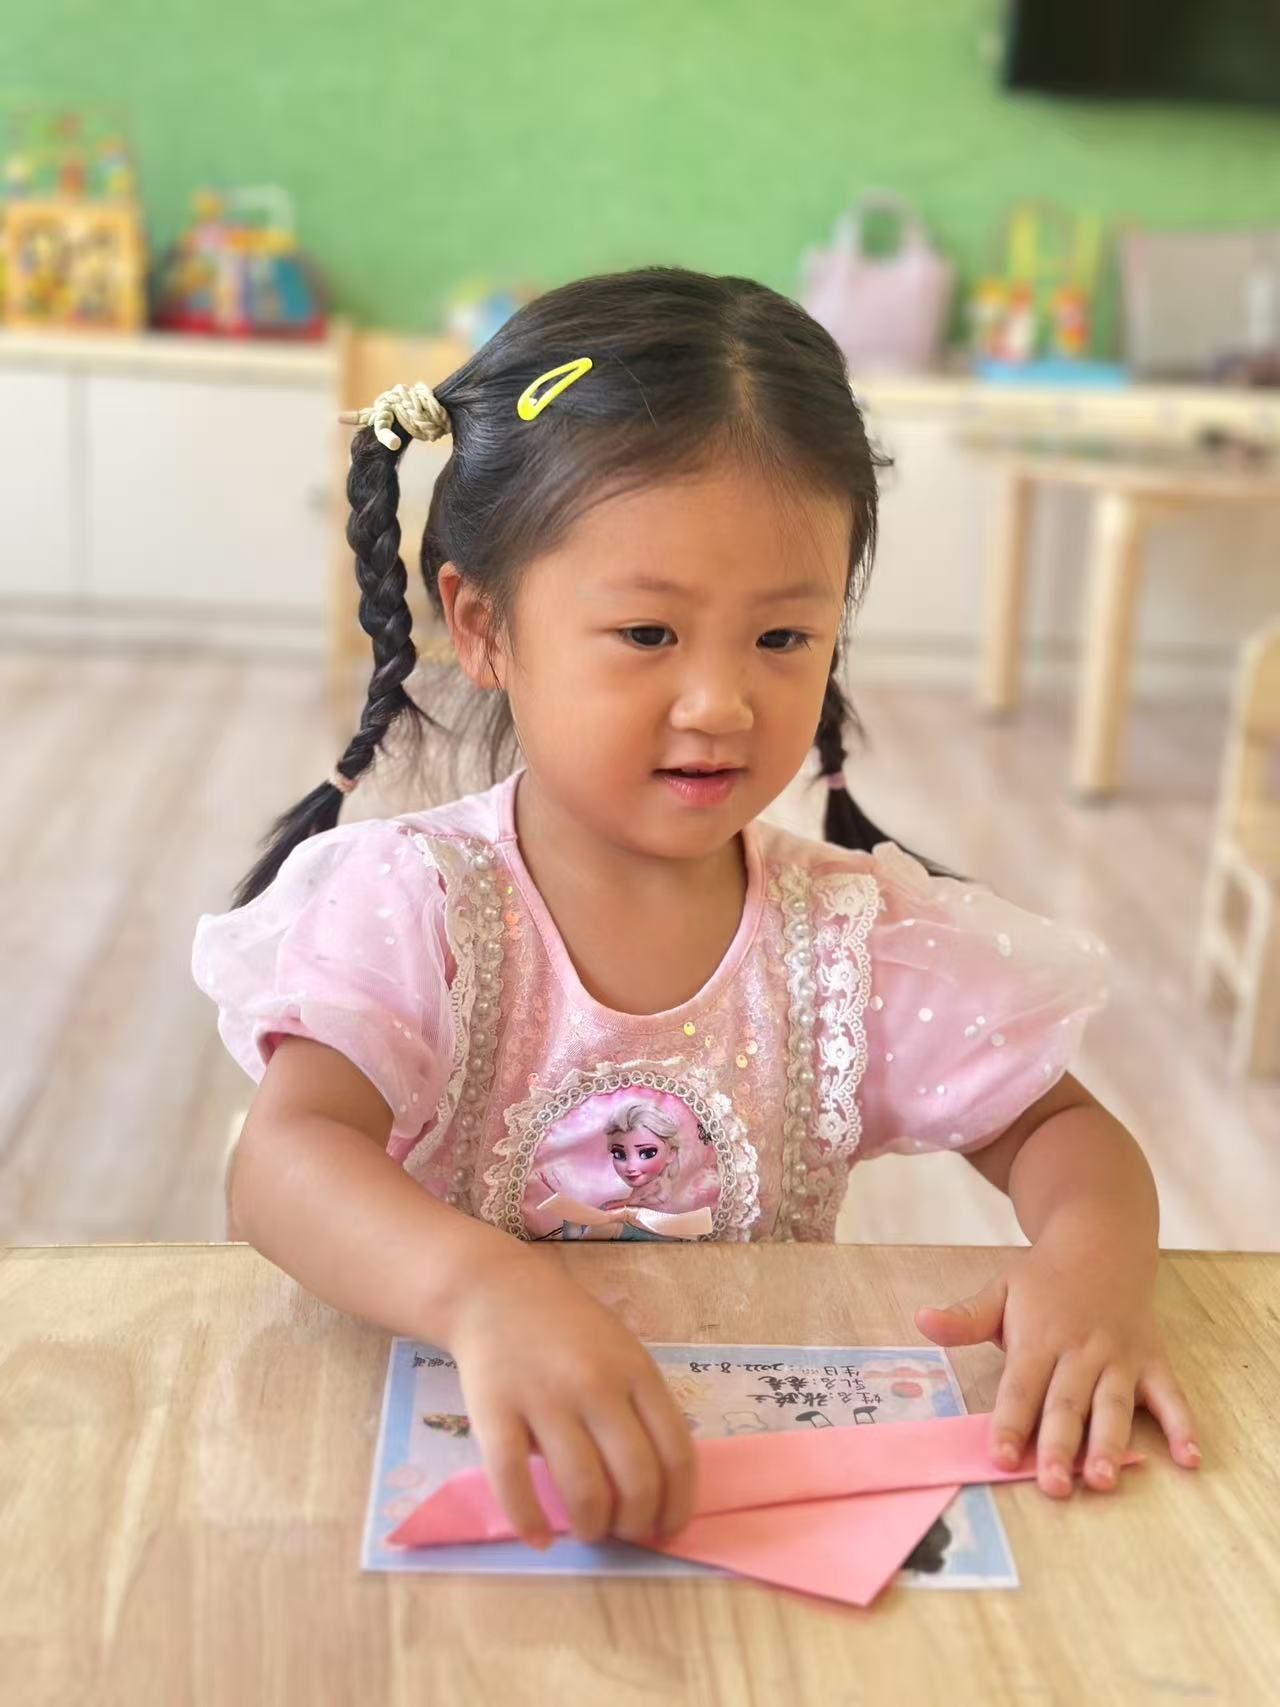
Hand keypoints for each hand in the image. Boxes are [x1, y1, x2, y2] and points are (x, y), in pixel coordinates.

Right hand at [446, 1252, 696, 1548]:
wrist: (495, 1290)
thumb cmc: (567, 1327)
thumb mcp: (623, 1351)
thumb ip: (642, 1406)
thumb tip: (659, 1485)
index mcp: (636, 1371)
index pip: (677, 1453)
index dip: (679, 1504)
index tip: (669, 1529)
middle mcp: (596, 1385)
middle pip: (636, 1478)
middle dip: (636, 1523)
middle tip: (625, 1532)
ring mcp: (544, 1398)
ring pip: (582, 1487)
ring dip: (592, 1528)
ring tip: (588, 1532)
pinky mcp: (493, 1411)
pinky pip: (513, 1480)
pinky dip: (529, 1521)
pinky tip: (540, 1538)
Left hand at [914, 1240, 1200, 1497]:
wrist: (1102, 1241)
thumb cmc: (1044, 1280)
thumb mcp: (1000, 1291)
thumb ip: (965, 1317)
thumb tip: (921, 1320)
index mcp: (1039, 1338)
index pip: (1021, 1387)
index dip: (1011, 1424)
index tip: (1001, 1458)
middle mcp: (1080, 1350)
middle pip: (1068, 1404)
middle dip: (1060, 1447)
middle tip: (1055, 1487)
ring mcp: (1119, 1357)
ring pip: (1114, 1405)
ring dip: (1110, 1444)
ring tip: (1104, 1480)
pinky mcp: (1152, 1360)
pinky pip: (1170, 1396)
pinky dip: (1182, 1426)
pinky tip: (1188, 1458)